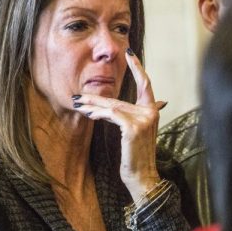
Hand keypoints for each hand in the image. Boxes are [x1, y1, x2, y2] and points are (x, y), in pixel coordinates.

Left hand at [71, 48, 166, 201]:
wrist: (143, 177)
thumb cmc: (137, 156)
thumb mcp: (139, 133)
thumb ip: (139, 115)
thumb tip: (142, 103)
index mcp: (153, 110)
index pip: (146, 83)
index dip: (138, 67)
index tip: (130, 53)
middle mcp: (151, 112)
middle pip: (119, 98)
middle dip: (96, 97)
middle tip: (79, 96)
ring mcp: (144, 119)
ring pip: (113, 106)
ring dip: (93, 106)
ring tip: (78, 105)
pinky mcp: (133, 127)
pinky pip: (112, 115)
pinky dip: (99, 114)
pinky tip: (89, 114)